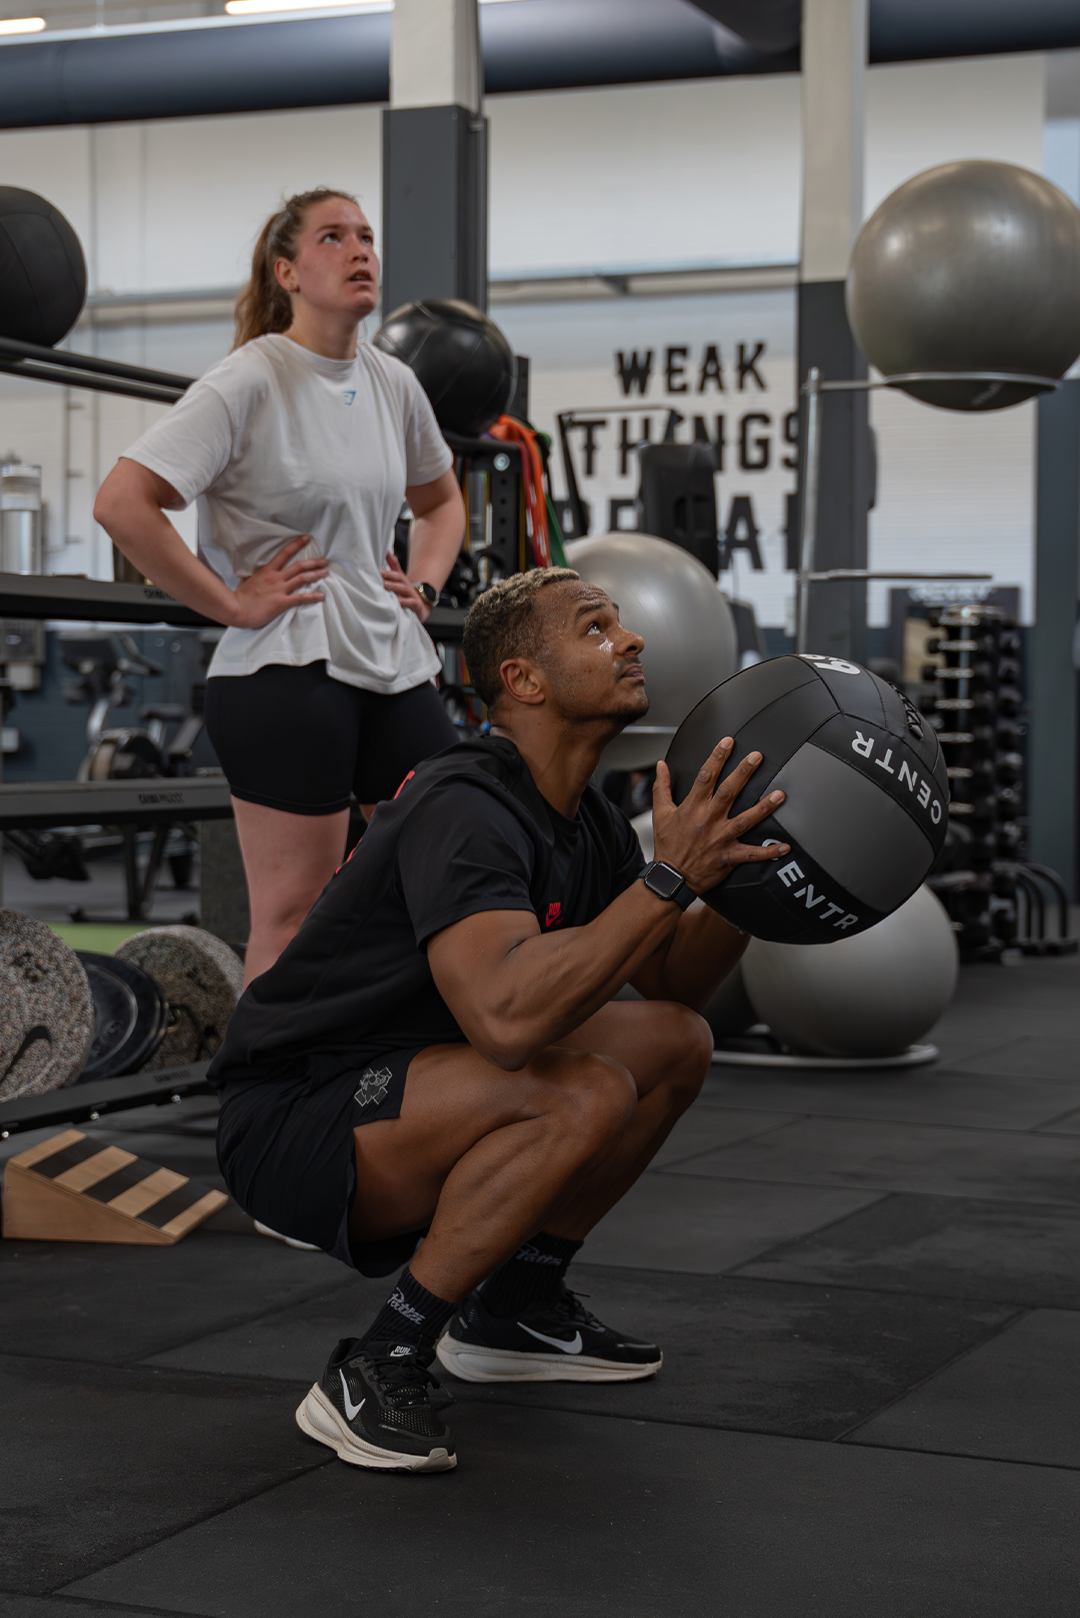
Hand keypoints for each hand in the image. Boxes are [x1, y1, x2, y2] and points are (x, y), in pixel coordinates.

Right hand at [231, 535, 327, 628]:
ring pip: (302, 578)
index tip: (307, 538)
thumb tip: (258, 575)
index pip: (284, 553)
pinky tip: (321, 596)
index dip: (297, 544)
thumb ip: (258, 576)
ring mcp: (279, 589)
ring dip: (316, 575)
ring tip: (326, 573)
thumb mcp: (248, 580)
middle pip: (299, 566)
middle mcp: (276, 578)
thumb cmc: (241, 596)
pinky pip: (301, 598)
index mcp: (267, 570)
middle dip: (314, 562)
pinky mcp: (282, 602)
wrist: (237, 609)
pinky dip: (313, 596)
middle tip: (325, 561)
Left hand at [381, 551, 431, 621]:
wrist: (421, 607)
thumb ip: (393, 567)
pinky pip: (411, 603)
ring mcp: (412, 594)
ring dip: (395, 586)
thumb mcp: (399, 581)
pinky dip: (405, 602)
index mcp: (401, 580)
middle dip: (390, 575)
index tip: (383, 556)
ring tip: (386, 585)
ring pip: (404, 589)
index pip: (395, 569)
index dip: (390, 561)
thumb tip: (386, 552)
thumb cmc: (406, 593)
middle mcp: (407, 585)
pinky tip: (398, 602)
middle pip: (399, 578)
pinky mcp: (417, 605)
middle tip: (381, 573)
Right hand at [651, 739, 788, 893]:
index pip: (705, 776)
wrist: (671, 877)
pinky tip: (785, 847)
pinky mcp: (728, 856)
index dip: (717, 757)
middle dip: (744, 773)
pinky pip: (752, 854)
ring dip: (764, 807)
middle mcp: (708, 820)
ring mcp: (720, 838)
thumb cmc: (667, 845)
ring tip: (780, 794)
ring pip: (746, 820)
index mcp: (692, 808)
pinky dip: (769, 852)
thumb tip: (661, 766)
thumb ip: (662, 787)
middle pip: (729, 792)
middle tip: (757, 757)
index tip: (728, 742)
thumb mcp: (660, 813)